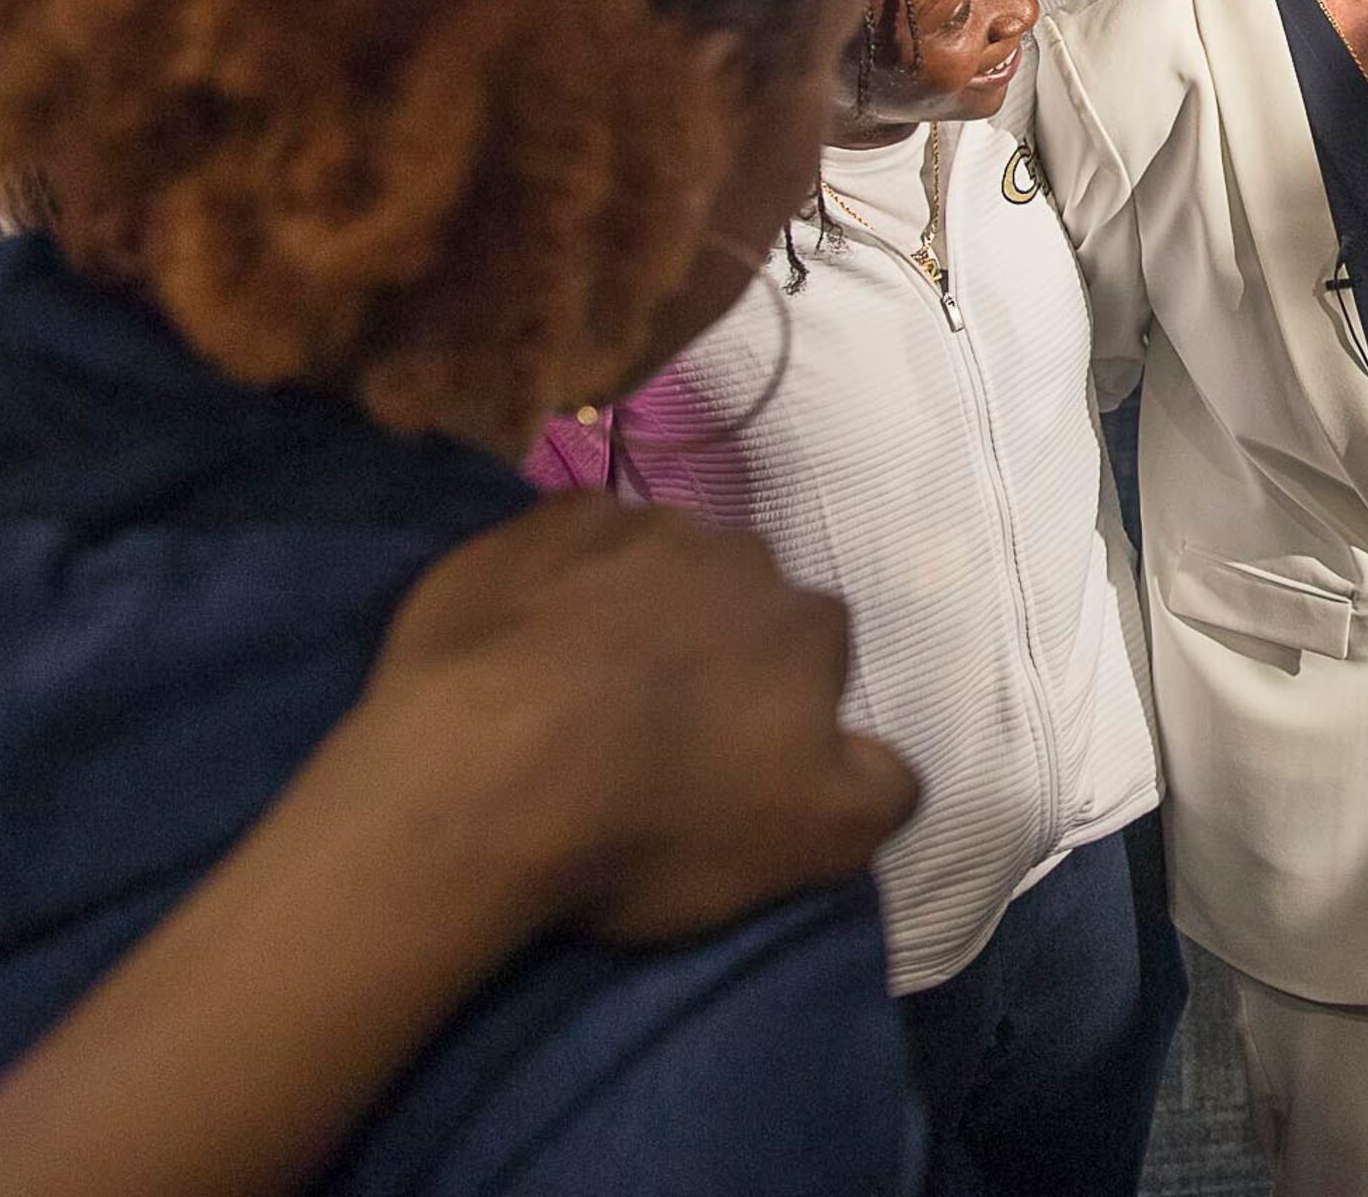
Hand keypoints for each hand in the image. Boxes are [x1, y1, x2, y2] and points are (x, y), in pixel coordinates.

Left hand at [331, 496, 919, 943]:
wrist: (481, 774)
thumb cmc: (654, 819)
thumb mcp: (812, 843)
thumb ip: (884, 791)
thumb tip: (887, 756)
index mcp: (809, 625)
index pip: (820, 652)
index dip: (778, 703)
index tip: (729, 755)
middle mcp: (736, 553)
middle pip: (739, 596)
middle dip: (710, 643)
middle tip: (650, 723)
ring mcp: (632, 527)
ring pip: (653, 563)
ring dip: (634, 606)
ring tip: (576, 685)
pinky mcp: (534, 524)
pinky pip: (566, 544)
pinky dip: (556, 582)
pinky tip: (521, 644)